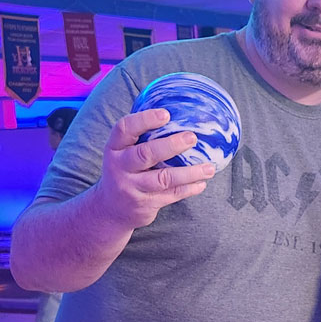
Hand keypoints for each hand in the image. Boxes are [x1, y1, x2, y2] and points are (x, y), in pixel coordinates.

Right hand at [94, 109, 215, 228]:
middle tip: (192, 137)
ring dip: (189, 172)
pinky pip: (171, 195)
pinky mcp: (144, 204)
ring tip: (209, 168)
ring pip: (163, 178)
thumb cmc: (126, 171)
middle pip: (145, 154)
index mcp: (115, 148)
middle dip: (171, 145)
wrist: (111, 209)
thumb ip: (142, 137)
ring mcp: (131, 187)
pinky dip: (189, 189)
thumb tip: (178, 112)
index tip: (166, 114)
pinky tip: (202, 182)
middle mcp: (120, 167)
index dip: (145, 120)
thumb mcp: (124, 152)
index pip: (125, 129)